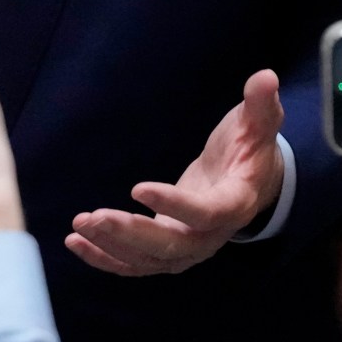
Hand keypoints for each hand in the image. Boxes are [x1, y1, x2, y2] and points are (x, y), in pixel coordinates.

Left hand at [68, 69, 284, 275]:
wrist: (250, 184)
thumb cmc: (250, 150)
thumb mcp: (259, 124)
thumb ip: (261, 105)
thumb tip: (265, 77)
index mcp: (235, 204)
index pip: (205, 213)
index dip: (174, 204)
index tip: (136, 188)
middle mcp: (212, 236)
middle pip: (171, 246)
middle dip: (131, 234)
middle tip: (95, 217)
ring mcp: (188, 250)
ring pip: (148, 260)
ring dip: (111, 247)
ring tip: (80, 225)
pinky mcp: (168, 252)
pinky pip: (135, 264)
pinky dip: (105, 258)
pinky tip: (76, 242)